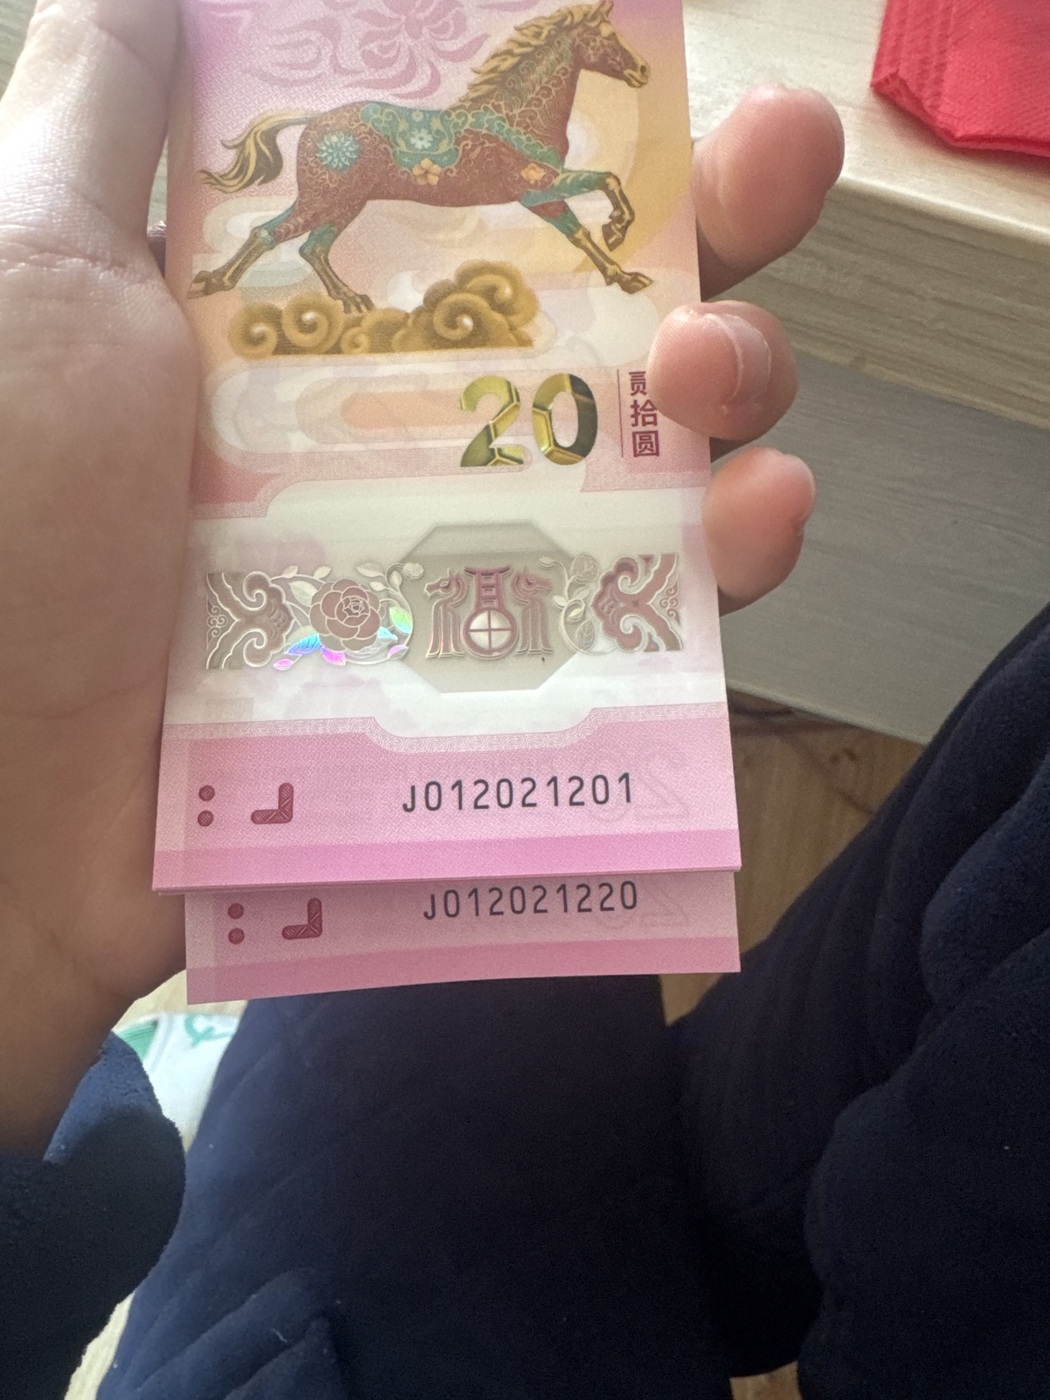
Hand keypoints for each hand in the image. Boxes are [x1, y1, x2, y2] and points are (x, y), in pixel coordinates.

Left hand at [0, 0, 840, 1150]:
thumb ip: (109, 132)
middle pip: (592, 329)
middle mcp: (390, 436)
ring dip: (724, 402)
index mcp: (306, 328)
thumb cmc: (2, 522)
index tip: (675, 90)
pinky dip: (716, 577)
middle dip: (706, 241)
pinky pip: (632, 629)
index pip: (483, 208)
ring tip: (723, 383)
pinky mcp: (481, 689)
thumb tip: (146, 0)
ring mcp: (444, 567)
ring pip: (639, 472)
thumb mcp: (36, 276)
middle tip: (769, 186)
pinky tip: (759, 521)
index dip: (584, 143)